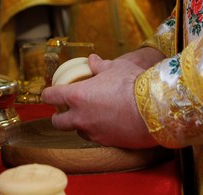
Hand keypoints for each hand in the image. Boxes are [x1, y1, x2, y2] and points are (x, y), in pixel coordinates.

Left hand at [41, 53, 158, 148]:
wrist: (154, 108)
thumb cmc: (132, 84)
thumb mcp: (115, 68)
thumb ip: (100, 65)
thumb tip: (93, 60)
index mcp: (77, 96)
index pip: (51, 96)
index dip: (48, 94)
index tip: (50, 92)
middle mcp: (81, 116)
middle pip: (58, 122)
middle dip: (59, 116)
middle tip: (66, 109)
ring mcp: (93, 132)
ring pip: (78, 131)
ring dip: (80, 124)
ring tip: (90, 116)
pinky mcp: (107, 142)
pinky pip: (96, 138)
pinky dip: (98, 131)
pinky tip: (107, 124)